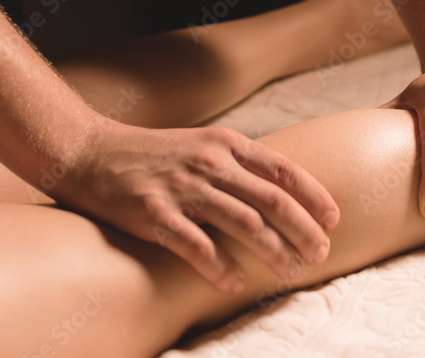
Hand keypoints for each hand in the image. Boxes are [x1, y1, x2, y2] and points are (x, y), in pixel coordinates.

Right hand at [58, 116, 339, 292]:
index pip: (281, 169)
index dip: (312, 195)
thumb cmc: (153, 153)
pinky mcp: (154, 213)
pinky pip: (195, 245)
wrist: (91, 151)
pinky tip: (235, 281)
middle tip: (321, 253)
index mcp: (225, 144)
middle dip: (303, 228)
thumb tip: (281, 190)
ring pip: (242, 222)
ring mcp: (182, 187)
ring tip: (290, 271)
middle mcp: (209, 162)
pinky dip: (220, 266)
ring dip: (272, 250)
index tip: (334, 218)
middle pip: (270, 199)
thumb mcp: (202, 144)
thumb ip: (238, 163)